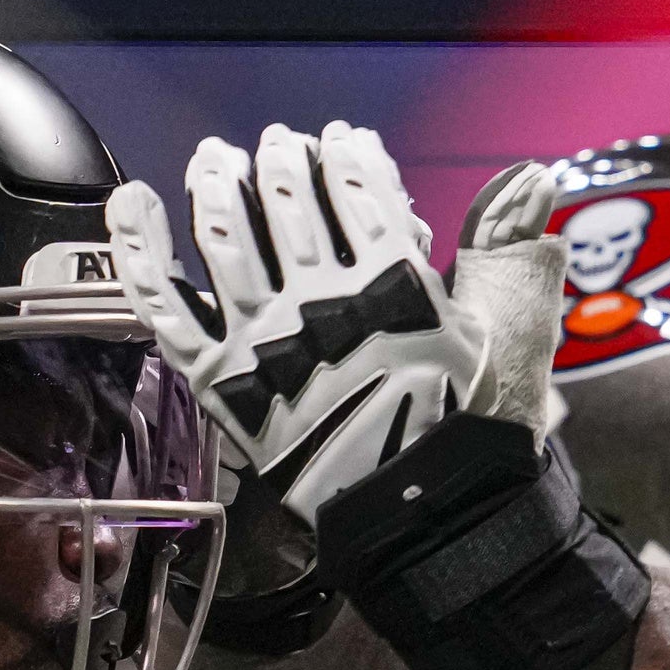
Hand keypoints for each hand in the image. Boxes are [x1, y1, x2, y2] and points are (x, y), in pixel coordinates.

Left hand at [107, 125, 560, 540]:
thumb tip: (533, 177)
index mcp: (395, 284)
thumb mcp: (512, 339)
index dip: (350, 154)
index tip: (344, 142)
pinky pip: (165, 303)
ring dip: (216, 183)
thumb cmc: (468, 440)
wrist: (422, 526)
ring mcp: (266, 340)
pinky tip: (135, 203)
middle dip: (282, 160)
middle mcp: (324, 302)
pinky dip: (142, 248)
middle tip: (279, 147)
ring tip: (216, 159)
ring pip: (225, 234)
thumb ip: (511, 251)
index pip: (360, 187)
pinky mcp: (221, 380)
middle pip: (287, 199)